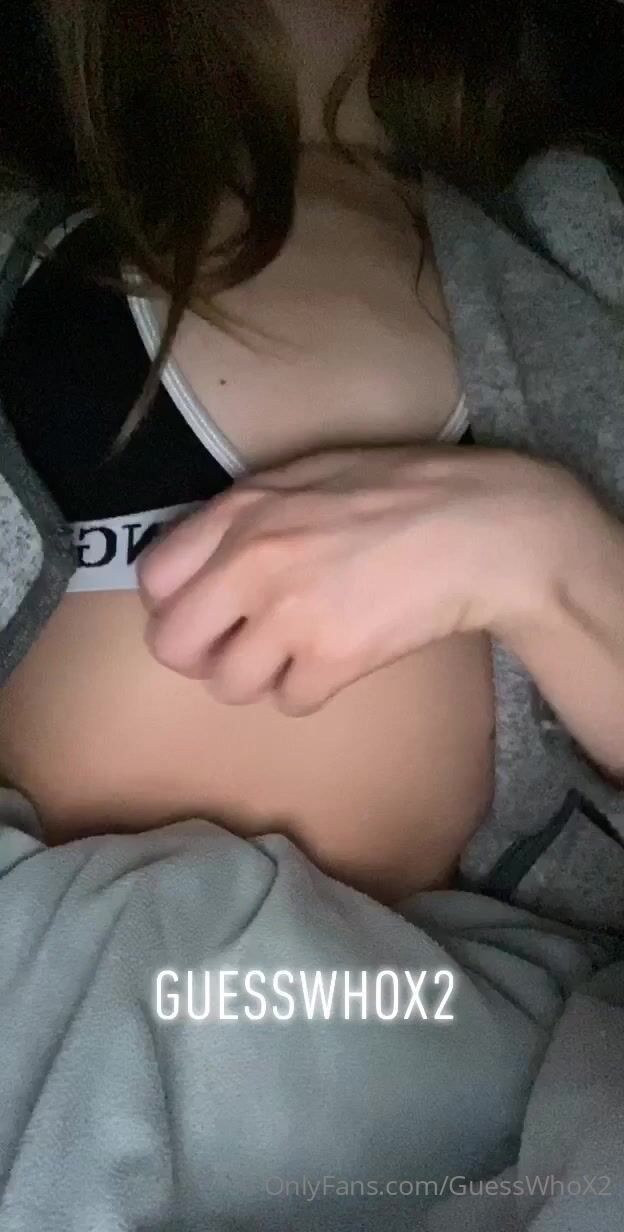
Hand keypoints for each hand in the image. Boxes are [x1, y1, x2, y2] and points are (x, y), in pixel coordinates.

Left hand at [136, 444, 602, 715]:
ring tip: (297, 654)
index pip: (154, 578)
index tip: (207, 610)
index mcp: (241, 510)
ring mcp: (290, 614)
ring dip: (259, 678)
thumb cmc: (406, 489)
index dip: (176, 603)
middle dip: (204, 654)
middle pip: (174, 646)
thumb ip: (251, 512)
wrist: (483, 526)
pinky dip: (311, 690)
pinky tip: (339, 660)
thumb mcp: (311, 475)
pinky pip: (290, 702)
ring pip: (228, 685)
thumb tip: (210, 556)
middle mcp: (251, 563)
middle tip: (239, 647)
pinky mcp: (333, 659)